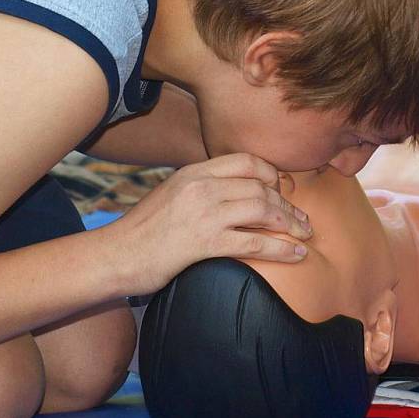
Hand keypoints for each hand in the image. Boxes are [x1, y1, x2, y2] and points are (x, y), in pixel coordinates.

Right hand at [109, 153, 312, 294]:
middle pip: (260, 187)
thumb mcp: (169, 196)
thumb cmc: (140, 233)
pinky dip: (282, 248)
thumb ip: (198, 191)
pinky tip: (296, 254)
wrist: (113, 255)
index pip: (245, 161)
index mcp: (193, 172)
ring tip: (305, 235)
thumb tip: (228, 197)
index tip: (283, 191)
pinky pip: (255, 241)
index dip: (271, 174)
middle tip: (303, 220)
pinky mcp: (204, 242)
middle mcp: (201, 186)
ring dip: (291, 224)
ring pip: (263, 210)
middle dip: (288, 204)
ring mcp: (203, 213)